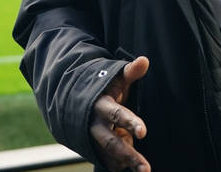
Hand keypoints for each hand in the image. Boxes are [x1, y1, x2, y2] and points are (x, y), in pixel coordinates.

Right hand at [89, 56, 150, 171]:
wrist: (74, 97)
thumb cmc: (103, 85)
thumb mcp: (116, 76)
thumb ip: (131, 71)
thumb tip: (144, 60)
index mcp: (102, 105)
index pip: (118, 114)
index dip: (130, 123)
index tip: (143, 133)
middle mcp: (95, 123)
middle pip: (112, 142)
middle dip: (129, 155)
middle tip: (146, 168)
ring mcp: (92, 137)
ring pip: (108, 154)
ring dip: (124, 164)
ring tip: (142, 171)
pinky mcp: (92, 146)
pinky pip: (103, 159)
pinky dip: (115, 165)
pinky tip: (127, 169)